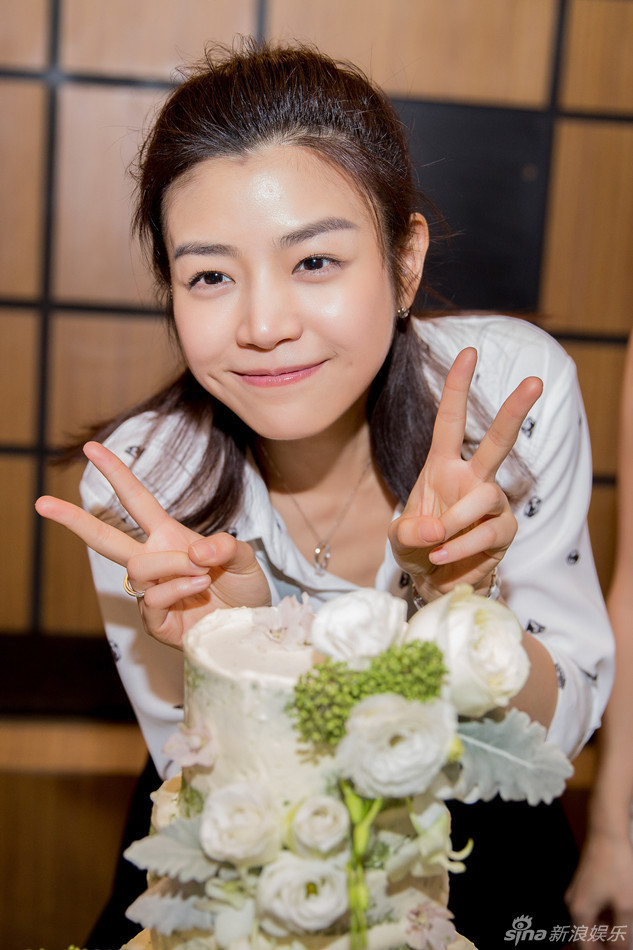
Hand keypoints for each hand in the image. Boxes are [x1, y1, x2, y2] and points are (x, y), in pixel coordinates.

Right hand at [35, 441, 270, 648]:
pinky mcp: (156, 621)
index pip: (136, 500)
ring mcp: (152, 592)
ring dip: (172, 565)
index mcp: (169, 536)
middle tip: (42, 502)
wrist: (253, 625)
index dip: (116, 473)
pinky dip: (177, 589)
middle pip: (105, 538)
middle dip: (73, 520)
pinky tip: (197, 588)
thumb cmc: (244, 588)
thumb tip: (193, 550)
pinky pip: (152, 598)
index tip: (91, 448)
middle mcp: (155, 560)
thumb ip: (225, 547)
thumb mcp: (245, 558)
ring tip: (202, 573)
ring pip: (138, 568)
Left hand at [389, 347, 542, 599]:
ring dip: (458, 520)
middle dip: (514, 411)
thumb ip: (410, 531)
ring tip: (437, 543)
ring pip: (486, 496)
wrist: (434, 582)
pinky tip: (445, 558)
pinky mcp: (502, 532)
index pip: (450, 421)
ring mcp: (490, 504)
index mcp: (443, 466)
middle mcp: (471, 479)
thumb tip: (438, 528)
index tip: (469, 353)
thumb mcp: (400, 538)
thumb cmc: (419, 547)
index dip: (458, 387)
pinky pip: (487, 533)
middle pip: (498, 441)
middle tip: (534, 381)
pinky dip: (463, 547)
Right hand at [566, 830, 632, 946]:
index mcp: (580, 912)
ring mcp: (577, 893)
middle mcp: (574, 904)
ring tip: (626, 929)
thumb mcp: (625, 905)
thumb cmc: (616, 866)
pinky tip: (621, 913)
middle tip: (624, 944)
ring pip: (591, 922)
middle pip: (587, 935)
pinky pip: (593, 910)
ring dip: (608, 931)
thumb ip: (623, 934)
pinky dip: (606, 917)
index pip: (586, 947)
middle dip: (606, 943)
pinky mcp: (584, 885)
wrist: (607, 834)